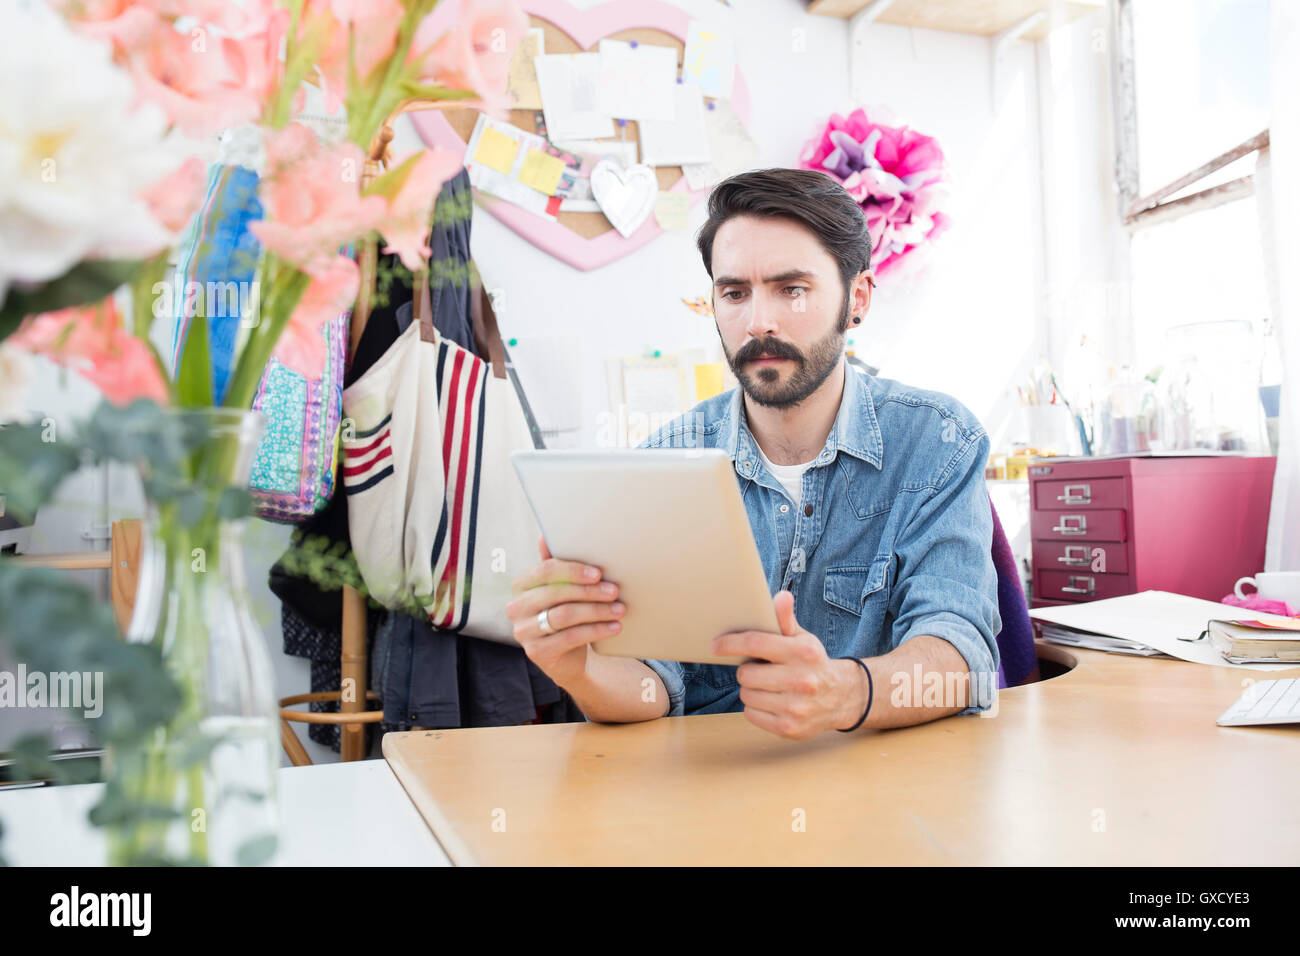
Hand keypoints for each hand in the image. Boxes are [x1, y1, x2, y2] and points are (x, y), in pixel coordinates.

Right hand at [505, 536, 625, 687]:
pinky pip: (571, 637)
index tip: (598, 573)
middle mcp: (516, 608)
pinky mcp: (537, 653)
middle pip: (557, 593)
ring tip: (619, 609)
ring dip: (597, 610)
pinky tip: (614, 627)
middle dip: (589, 591)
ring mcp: (524, 632)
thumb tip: (545, 536)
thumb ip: (555, 566)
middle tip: (614, 591)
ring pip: (565, 615)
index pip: (545, 571)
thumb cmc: (564, 615)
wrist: (565, 657)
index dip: (573, 571)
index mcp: (521, 586)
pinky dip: (596, 630)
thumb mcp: (560, 590)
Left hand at [712, 591, 866, 739]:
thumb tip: (781, 596)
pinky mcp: (789, 728)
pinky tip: (771, 701)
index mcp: (803, 653)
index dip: (730, 643)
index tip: (716, 645)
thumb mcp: (803, 639)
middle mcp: (801, 680)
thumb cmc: (812, 663)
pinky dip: (755, 708)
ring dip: (751, 690)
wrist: (841, 697)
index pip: (756, 643)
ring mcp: (795, 707)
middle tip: (758, 669)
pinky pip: (751, 714)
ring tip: (767, 686)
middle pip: (746, 674)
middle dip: (747, 670)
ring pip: (746, 695)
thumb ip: (786, 619)